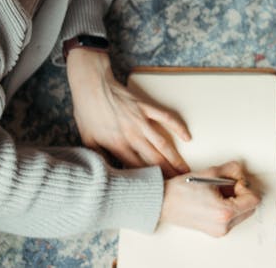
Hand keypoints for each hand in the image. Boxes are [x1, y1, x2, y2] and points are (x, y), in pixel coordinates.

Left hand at [66, 48, 190, 175]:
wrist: (91, 86)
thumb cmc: (87, 112)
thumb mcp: (87, 140)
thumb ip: (99, 158)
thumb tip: (106, 174)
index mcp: (117, 145)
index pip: (137, 169)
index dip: (149, 181)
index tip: (158, 189)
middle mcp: (132, 135)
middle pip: (154, 160)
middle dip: (168, 175)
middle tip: (178, 185)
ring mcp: (141, 120)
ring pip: (163, 144)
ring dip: (176, 159)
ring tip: (185, 170)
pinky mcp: (146, 107)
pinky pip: (166, 118)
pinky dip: (178, 128)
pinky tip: (187, 137)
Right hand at [160, 161, 261, 236]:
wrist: (162, 202)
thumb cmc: (180, 190)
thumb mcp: (211, 172)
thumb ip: (233, 170)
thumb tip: (241, 172)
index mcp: (224, 212)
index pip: (253, 200)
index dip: (246, 186)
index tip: (235, 181)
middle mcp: (223, 226)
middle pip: (250, 208)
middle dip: (242, 194)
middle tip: (226, 185)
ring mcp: (219, 231)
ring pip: (241, 213)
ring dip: (235, 201)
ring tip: (217, 192)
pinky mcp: (214, 231)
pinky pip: (231, 219)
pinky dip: (227, 207)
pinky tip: (214, 199)